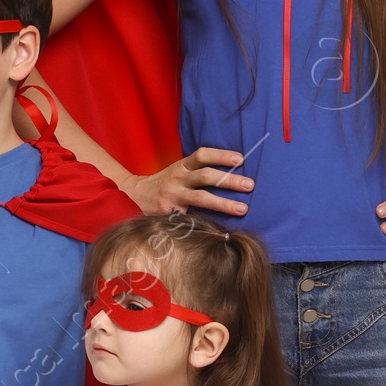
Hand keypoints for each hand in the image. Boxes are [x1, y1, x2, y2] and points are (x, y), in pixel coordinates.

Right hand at [126, 148, 253, 219]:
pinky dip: (207, 223)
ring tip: (243, 209)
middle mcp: (178, 178)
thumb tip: (233, 175)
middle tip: (250, 185)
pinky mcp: (169, 213)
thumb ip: (199, 172)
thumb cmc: (166, 183)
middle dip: (229, 180)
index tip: (241, 159)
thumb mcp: (179, 171)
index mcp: (182, 166)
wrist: (135, 194)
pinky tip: (222, 229)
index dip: (221, 155)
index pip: (202, 155)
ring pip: (202, 198)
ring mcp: (173, 196)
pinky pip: (191, 218)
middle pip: (206, 176)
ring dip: (224, 204)